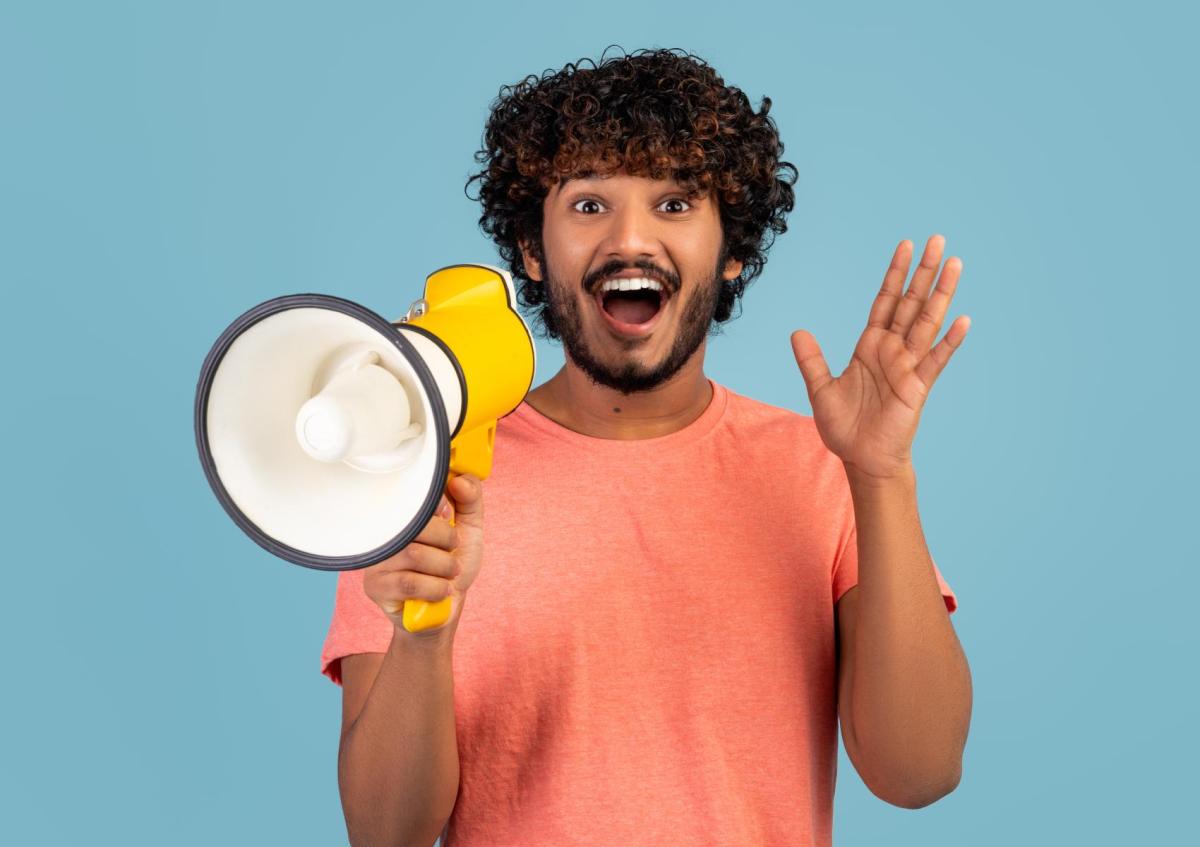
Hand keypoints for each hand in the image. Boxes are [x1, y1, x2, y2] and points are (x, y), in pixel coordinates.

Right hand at [362, 473, 483, 636]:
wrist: (443, 610)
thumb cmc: (452, 566)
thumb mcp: (470, 528)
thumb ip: (471, 499)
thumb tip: (459, 480)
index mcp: (405, 513)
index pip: (413, 495)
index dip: (439, 505)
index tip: (450, 517)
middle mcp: (386, 532)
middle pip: (415, 525)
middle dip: (447, 541)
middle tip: (452, 552)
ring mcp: (377, 559)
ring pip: (414, 554)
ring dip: (444, 567)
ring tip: (448, 574)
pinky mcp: (375, 586)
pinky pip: (409, 582)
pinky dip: (435, 588)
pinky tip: (440, 590)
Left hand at [791, 235, 968, 481]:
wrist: (861, 459)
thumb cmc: (845, 427)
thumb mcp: (820, 389)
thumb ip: (811, 360)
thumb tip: (797, 331)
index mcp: (870, 346)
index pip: (886, 301)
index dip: (895, 275)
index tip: (905, 246)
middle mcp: (892, 350)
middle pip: (911, 302)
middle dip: (922, 272)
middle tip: (937, 239)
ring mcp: (908, 366)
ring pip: (927, 322)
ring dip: (941, 294)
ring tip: (955, 264)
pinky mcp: (917, 387)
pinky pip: (935, 360)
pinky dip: (949, 341)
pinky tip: (962, 320)